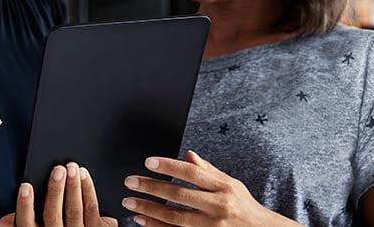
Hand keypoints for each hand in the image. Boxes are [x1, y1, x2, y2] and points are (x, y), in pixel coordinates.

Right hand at [0, 162, 117, 226]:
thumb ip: (20, 225)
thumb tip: (3, 221)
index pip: (27, 224)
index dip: (25, 206)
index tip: (26, 186)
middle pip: (53, 214)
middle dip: (55, 190)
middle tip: (58, 170)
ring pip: (74, 210)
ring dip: (73, 187)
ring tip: (72, 168)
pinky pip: (91, 209)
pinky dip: (88, 190)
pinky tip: (83, 176)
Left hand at [121, 151, 301, 226]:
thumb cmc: (243, 206)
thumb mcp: (231, 184)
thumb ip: (207, 170)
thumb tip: (187, 154)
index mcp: (223, 187)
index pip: (191, 172)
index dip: (168, 166)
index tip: (148, 162)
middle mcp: (218, 206)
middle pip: (179, 194)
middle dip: (152, 188)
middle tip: (130, 182)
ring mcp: (212, 226)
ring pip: (175, 217)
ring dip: (149, 210)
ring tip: (130, 203)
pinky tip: (142, 221)